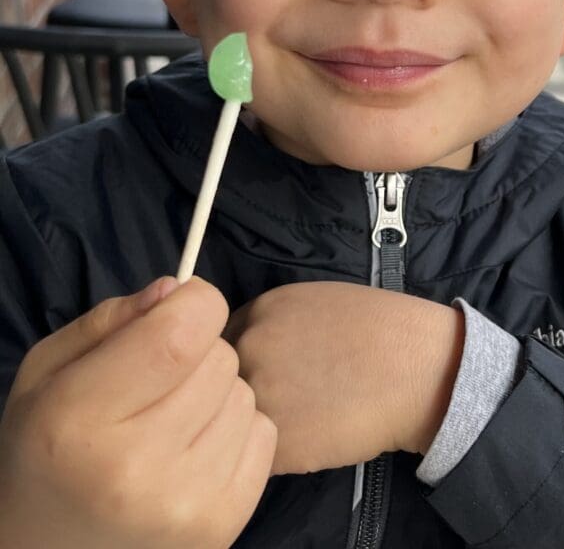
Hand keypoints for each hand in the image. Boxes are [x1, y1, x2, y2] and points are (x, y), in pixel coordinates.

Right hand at [0, 277, 276, 548]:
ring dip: (216, 393)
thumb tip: (177, 290)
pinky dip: (236, 430)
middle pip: (220, 359)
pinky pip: (264, 433)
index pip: (180, 334)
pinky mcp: (221, 527)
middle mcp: (135, 470)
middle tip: (160, 381)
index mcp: (80, 420)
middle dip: (197, 351)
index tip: (177, 309)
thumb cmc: (49, 448)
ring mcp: (185, 506)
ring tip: (173, 420)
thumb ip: (109, 320)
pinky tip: (194, 451)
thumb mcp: (49, 372)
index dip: (193, 303)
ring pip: (245, 394)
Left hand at [224, 281, 463, 474]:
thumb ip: (274, 321)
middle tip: (282, 398)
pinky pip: (258, 455)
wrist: (415, 364)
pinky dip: (274, 455)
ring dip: (251, 426)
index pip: (218, 340)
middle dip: (240, 392)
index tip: (256, 372)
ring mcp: (260, 395)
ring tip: (297, 419)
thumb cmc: (379, 327)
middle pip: (217, 380)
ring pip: (232, 421)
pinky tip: (306, 440)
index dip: (233, 361)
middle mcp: (251, 347)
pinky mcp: (278, 441)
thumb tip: (247, 345)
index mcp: (261, 310)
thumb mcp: (315, 301)